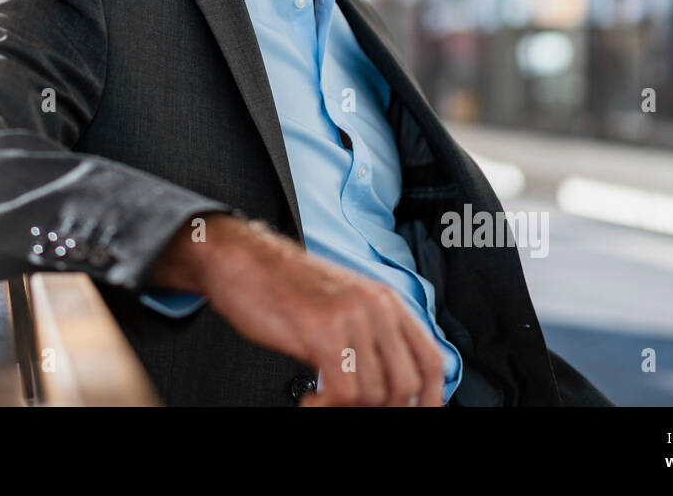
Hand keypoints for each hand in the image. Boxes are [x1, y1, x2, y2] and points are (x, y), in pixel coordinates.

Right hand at [150, 213, 445, 406]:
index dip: (430, 400)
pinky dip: (326, 407)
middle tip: (347, 405)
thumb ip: (371, 336)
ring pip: (374, 394)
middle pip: (406, 385)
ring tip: (321, 398)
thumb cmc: (285, 285)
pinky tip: (309, 397)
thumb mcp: (342, 305)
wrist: (242, 259)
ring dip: (346, 407)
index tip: (415, 414)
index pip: (430, 361)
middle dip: (379, 408)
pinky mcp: (323, 331)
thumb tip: (389, 386)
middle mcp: (376, 307)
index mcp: (386, 301)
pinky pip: (344, 393)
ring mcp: (352, 317)